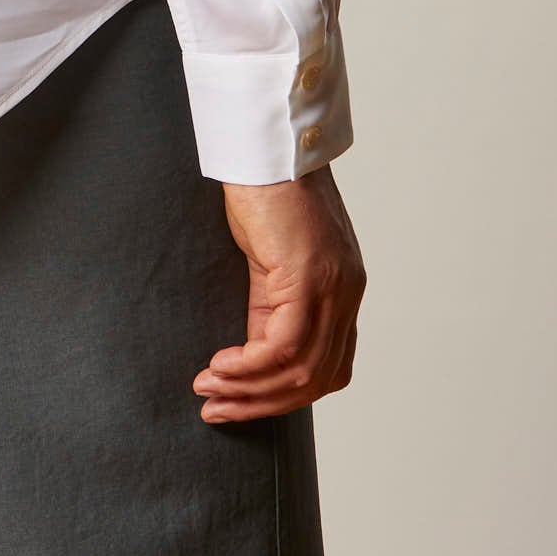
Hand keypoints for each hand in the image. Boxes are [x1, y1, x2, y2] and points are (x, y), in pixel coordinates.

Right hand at [193, 165, 364, 420]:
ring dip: (248, 391)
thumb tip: (255, 352)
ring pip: (299, 370)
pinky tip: (219, 367)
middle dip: (262, 404)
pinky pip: (282, 345)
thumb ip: (275, 303)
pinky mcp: (308, 277)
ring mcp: (333, 287)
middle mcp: (347, 293)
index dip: (287, 394)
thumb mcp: (274, 260)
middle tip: (216, 410)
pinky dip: (249, 366)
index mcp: (344, 290)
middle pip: (316, 379)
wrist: (266, 145)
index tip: (244, 402)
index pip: (329, 367)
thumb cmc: (265, 191)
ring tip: (208, 392)